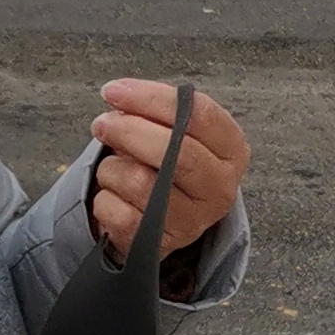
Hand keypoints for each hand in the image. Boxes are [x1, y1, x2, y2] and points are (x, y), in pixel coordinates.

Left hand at [88, 78, 249, 263]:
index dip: (151, 98)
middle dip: (129, 130)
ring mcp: (193, 220)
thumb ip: (157, 111)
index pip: (198, 114)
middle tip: (102, 123)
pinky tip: (115, 195)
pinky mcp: (161, 243)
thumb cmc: (172, 162)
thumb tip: (119, 98)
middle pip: (175, 151)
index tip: (115, 91)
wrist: (169, 215)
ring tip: (114, 167)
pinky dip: (104, 198)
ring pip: (138, 181)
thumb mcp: (179, 132)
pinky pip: (117, 210)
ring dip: (112, 168)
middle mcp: (220, 188)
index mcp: (232, 151)